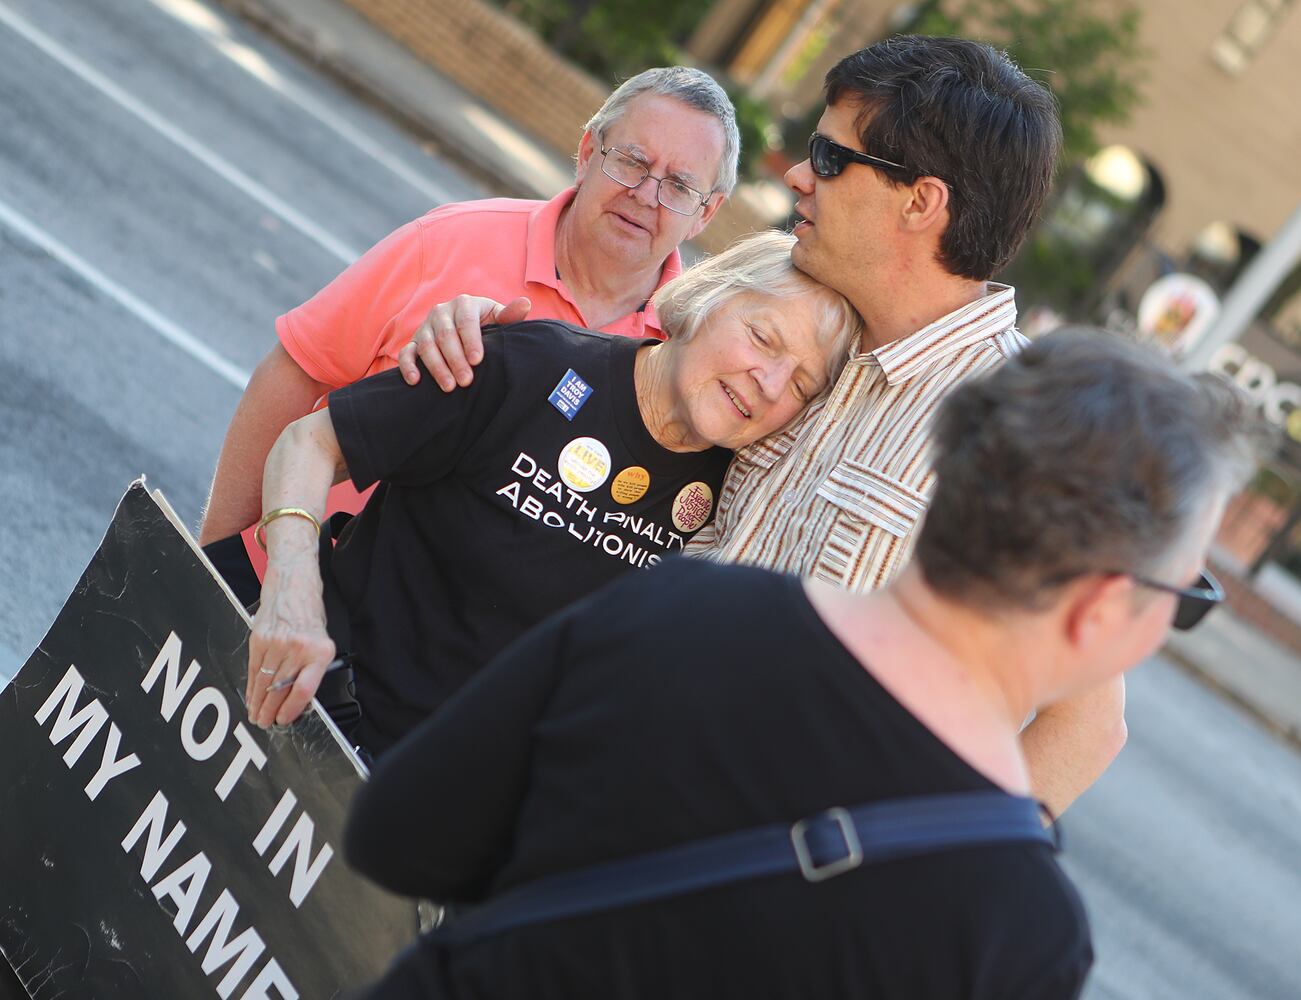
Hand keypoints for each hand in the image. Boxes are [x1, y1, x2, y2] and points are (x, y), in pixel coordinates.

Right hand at [246, 557, 335, 728]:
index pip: (304, 689)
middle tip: (266, 723)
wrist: (294, 583)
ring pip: (264, 682)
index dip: (292, 709)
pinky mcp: (259, 638)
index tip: (285, 720)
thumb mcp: (323, 640)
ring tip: (256, 715)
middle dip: (271, 711)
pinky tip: (251, 696)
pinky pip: (253, 669)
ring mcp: (276, 643)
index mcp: (319, 650)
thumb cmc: (310, 612)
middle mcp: (298, 648)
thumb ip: (313, 667)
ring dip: (258, 702)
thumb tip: (299, 697)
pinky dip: (251, 685)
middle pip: (280, 689)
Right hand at [399, 295, 530, 389]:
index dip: (471, 340)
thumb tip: (525, 304)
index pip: (466, 321)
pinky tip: (415, 381)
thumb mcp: (498, 319)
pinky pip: (407, 352)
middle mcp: (442, 312)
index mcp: (464, 304)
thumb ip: (510, 315)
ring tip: (449, 387)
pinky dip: (408, 366)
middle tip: (466, 381)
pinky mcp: (414, 341)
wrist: (466, 327)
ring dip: (437, 367)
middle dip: (455, 359)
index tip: (477, 360)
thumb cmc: (486, 325)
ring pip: (426, 346)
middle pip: (445, 335)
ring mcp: (426, 326)